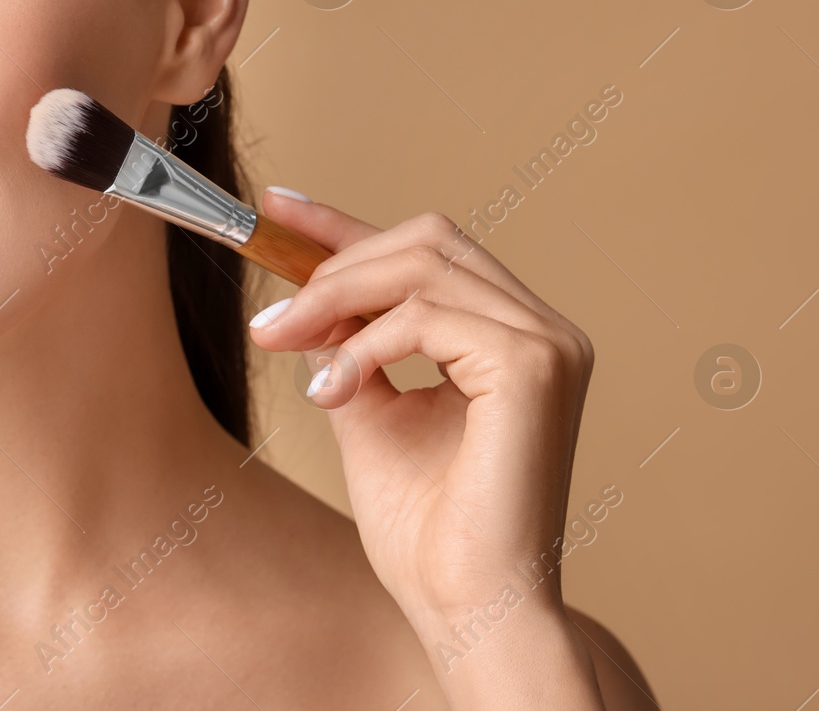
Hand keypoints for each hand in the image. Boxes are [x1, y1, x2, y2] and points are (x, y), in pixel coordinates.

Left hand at [248, 192, 603, 705]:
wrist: (468, 609)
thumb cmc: (430, 533)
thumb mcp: (370, 416)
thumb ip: (349, 350)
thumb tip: (305, 301)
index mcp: (511, 337)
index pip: (425, 253)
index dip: (346, 226)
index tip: (276, 209)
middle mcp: (542, 329)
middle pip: (427, 239)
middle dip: (334, 263)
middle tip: (271, 317)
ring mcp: (547, 343)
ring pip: (422, 265)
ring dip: (335, 297)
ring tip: (283, 342)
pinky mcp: (534, 366)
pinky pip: (426, 317)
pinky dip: (366, 343)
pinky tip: (332, 390)